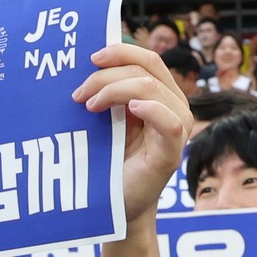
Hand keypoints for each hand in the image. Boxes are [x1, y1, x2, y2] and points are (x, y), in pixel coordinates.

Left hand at [74, 41, 193, 226]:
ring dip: (114, 90)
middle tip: (79, 93)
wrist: (113, 206)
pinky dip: (150, 109)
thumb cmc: (107, 161)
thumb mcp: (106, 119)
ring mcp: (177, 129)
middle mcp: (174, 106)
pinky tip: (132, 108)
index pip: (147, 58)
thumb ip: (107, 93)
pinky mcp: (172, 153)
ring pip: (151, 87)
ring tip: (90, 107)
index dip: (120, 51)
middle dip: (108, 74)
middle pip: (147, 67)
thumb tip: (86, 63)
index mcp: (160, 94)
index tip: (90, 58)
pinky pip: (169, 121)